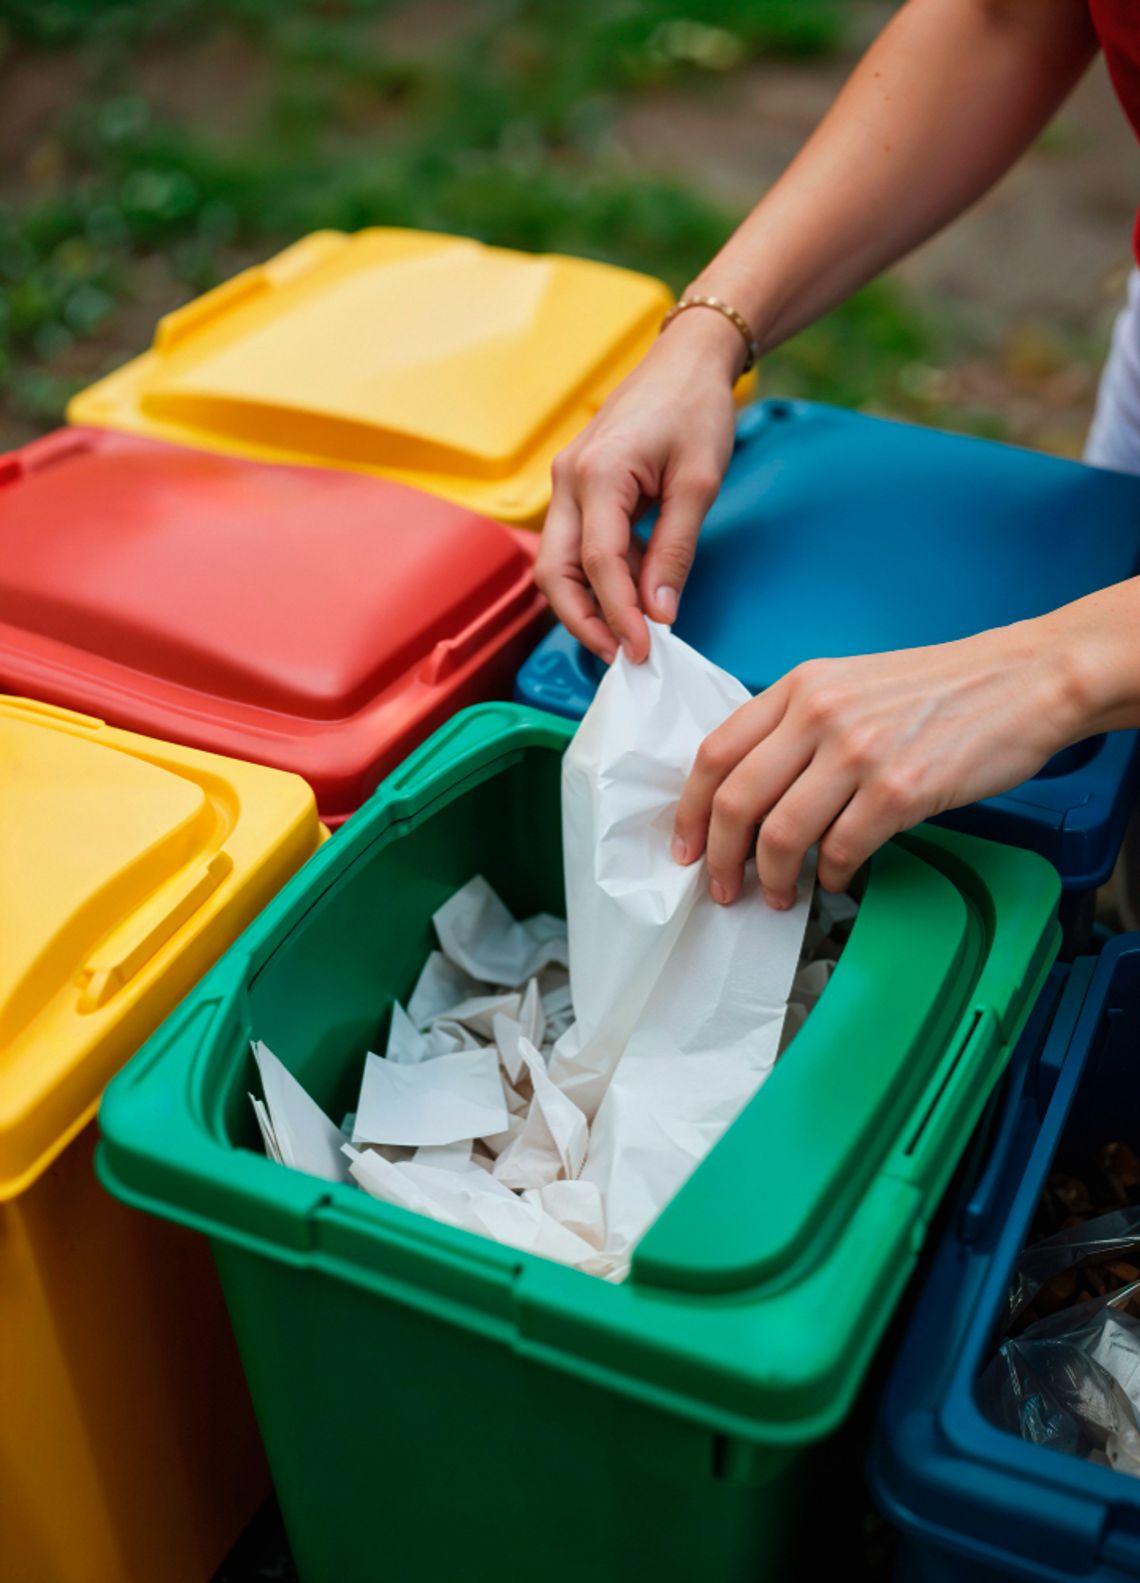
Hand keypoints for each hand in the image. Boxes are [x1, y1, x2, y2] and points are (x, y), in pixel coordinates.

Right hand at [535, 307, 741, 664]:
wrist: (685, 358)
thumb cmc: (696, 408)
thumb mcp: (699, 482)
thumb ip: (675, 550)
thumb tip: (660, 612)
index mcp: (598, 474)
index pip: (598, 564)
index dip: (618, 615)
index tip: (642, 651)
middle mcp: (568, 479)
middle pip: (555, 573)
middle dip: (583, 622)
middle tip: (622, 657)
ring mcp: (565, 482)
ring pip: (557, 563)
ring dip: (586, 605)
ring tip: (627, 635)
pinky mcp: (575, 487)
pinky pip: (574, 545)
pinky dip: (596, 578)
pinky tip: (628, 595)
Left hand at [672, 620, 1083, 906]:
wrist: (1023, 680)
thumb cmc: (939, 688)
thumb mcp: (849, 683)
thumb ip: (796, 724)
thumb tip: (751, 790)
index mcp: (799, 687)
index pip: (715, 753)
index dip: (691, 811)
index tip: (687, 847)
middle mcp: (819, 715)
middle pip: (736, 801)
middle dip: (720, 858)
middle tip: (723, 888)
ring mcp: (859, 753)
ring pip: (781, 835)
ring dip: (772, 879)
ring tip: (779, 896)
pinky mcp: (900, 791)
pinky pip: (841, 851)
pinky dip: (831, 876)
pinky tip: (836, 879)